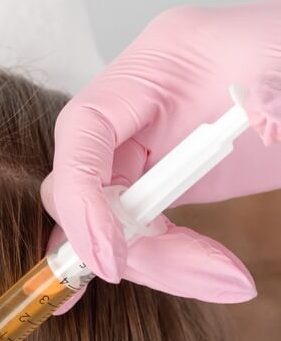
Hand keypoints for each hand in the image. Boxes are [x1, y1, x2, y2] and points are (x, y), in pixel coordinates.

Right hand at [43, 0, 280, 312]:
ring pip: (105, 215)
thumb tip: (213, 160)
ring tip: (222, 278)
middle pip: (83, 183)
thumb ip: (258, 109)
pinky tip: (203, 273)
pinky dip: (159, 259)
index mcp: (158, 62)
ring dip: (152, 260)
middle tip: (191, 274)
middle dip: (122, 240)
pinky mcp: (166, 176)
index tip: (112, 257)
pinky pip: (136, 225)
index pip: (82, 127)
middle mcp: (137, 104)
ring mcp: (147, 142)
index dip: (82, 197)